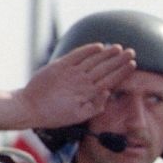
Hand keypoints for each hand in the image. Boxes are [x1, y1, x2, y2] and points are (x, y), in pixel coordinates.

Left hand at [16, 43, 137, 128]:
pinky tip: (98, 46)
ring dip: (107, 52)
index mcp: (89, 93)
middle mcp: (82, 80)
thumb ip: (97, 106)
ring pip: (93, 59)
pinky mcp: (59, 65)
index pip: (111, 79)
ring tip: (118, 47)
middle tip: (131, 52)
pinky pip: (77, 54)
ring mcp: (70, 71)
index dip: (123, 71)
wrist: (29, 107)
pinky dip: (88, 49)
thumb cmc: (55, 115)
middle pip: (105, 67)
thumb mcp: (79, 117)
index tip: (133, 64)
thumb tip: (107, 92)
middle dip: (120, 59)